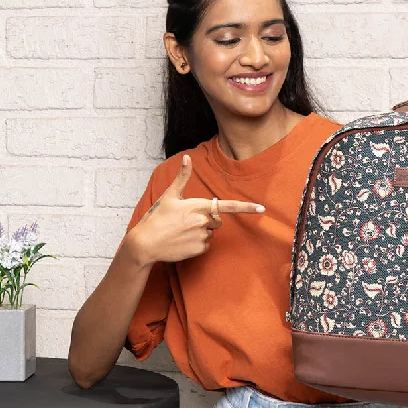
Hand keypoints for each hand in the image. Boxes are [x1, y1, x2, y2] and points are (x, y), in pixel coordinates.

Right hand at [126, 154, 264, 265]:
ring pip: (211, 233)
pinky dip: (197, 244)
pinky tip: (182, 241)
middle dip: (207, 219)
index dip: (246, 207)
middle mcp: (204, 221)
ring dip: (201, 232)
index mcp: (199, 206)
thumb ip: (182, 177)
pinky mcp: (199, 249)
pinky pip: (205, 245)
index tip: (261, 208)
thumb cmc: (156, 218)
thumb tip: (187, 158)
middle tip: (186, 220)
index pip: (228, 206)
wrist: (145, 243)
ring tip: (181, 231)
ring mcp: (202, 236)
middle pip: (217, 219)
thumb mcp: (169, 196)